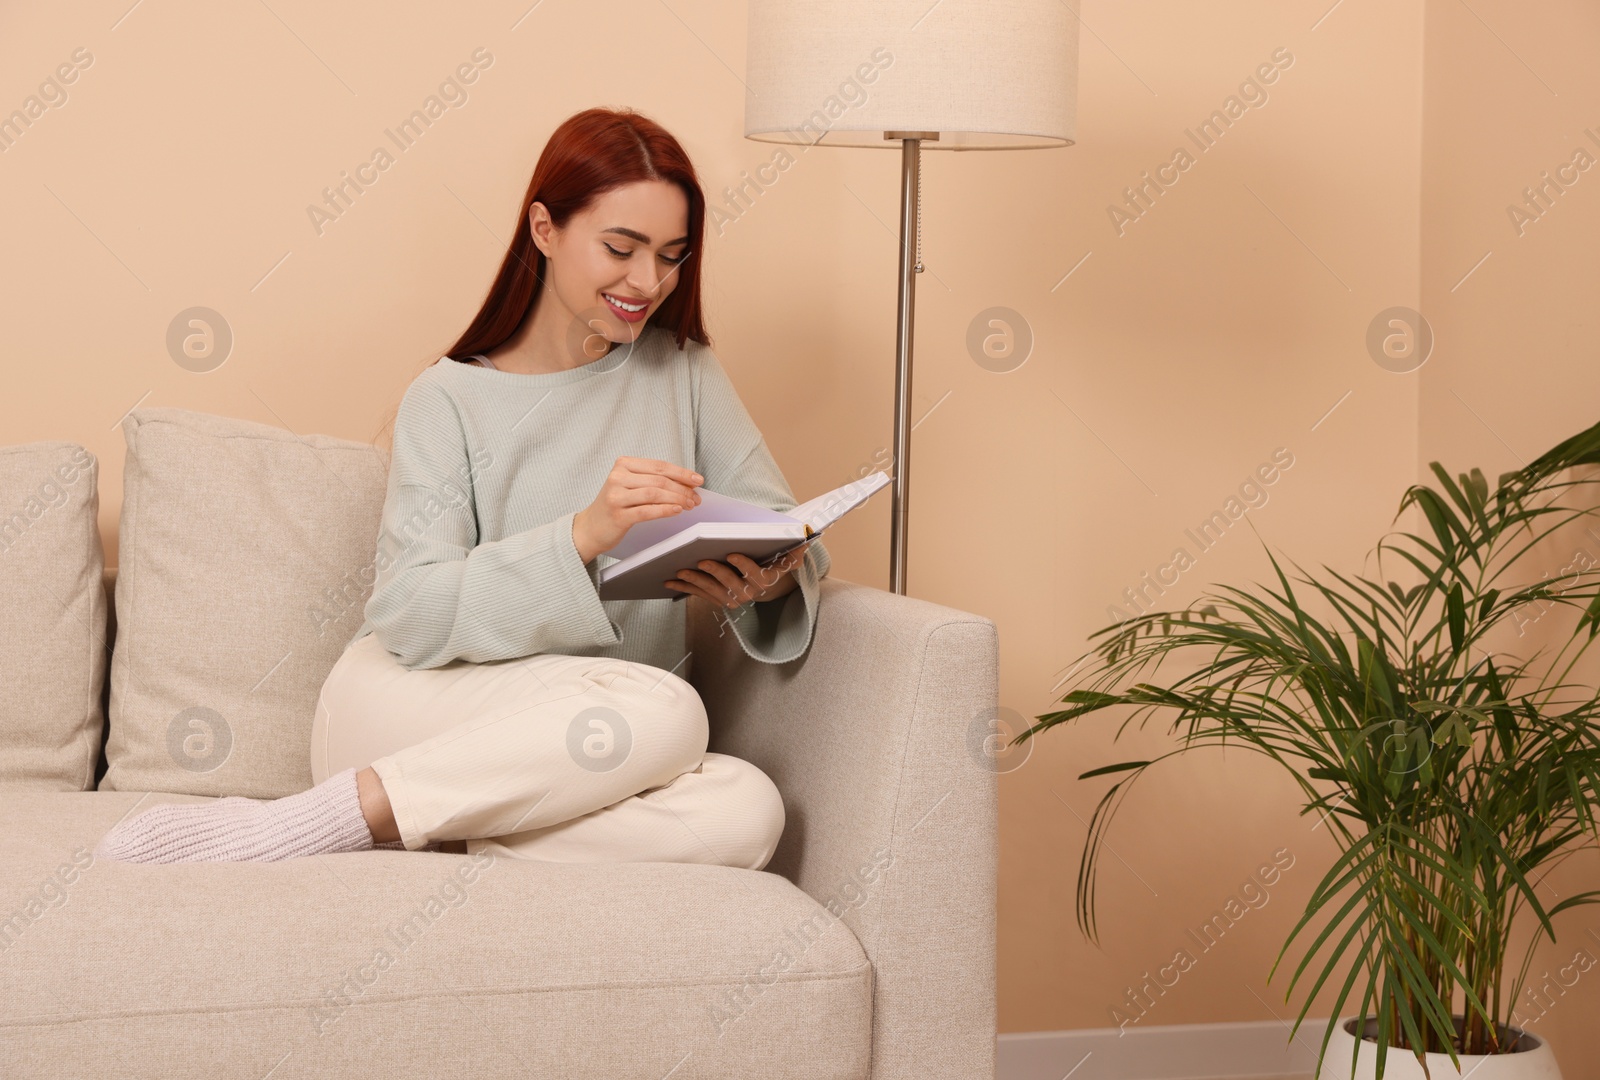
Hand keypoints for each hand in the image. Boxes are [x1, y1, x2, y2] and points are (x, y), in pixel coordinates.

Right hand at [573, 456, 702, 563]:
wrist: (590, 527)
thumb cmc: (616, 505)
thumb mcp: (630, 486)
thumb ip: (653, 480)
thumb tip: (687, 483)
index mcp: (623, 464)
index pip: (659, 466)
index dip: (681, 473)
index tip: (698, 479)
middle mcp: (617, 477)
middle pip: (659, 480)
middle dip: (682, 489)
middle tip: (696, 497)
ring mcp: (616, 496)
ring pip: (654, 494)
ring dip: (677, 499)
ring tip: (690, 505)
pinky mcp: (618, 515)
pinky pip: (647, 511)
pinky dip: (665, 510)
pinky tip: (677, 510)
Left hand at [663, 538, 814, 609]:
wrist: (767, 585)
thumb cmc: (774, 562)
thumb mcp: (789, 556)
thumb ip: (797, 549)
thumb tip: (805, 537)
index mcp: (765, 581)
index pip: (755, 575)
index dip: (744, 565)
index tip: (732, 553)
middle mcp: (748, 593)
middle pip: (729, 584)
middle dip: (714, 573)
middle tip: (700, 560)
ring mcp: (732, 598)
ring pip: (711, 591)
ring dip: (695, 582)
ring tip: (680, 571)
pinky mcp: (717, 599)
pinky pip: (700, 594)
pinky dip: (684, 588)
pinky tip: (670, 581)